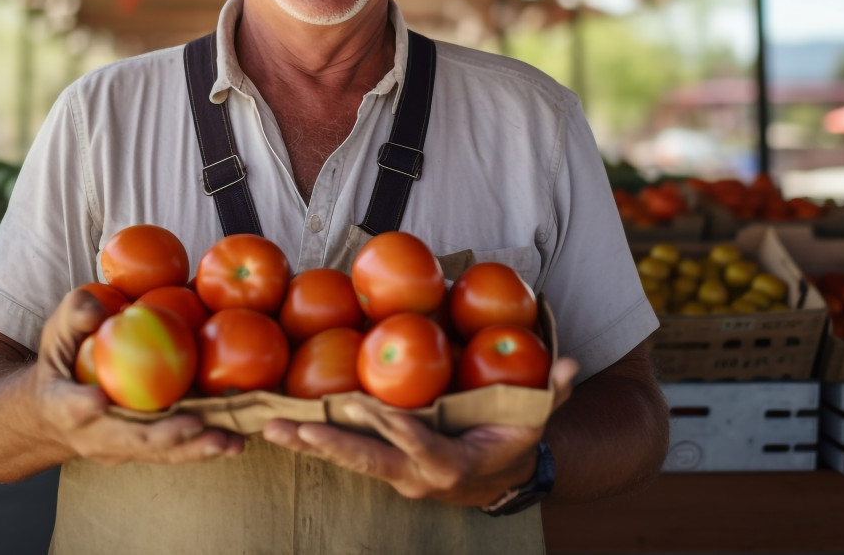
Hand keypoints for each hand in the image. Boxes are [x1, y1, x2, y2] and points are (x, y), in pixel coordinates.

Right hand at [31, 288, 244, 465]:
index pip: (71, 407)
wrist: (54, 415)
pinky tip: (235, 441)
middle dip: (163, 435)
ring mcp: (120, 448)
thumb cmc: (60, 365)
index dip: (82, 406)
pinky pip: (175, 451)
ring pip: (159, 452)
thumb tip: (97, 311)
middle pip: (130, 439)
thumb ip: (74, 316)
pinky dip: (204, 447)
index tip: (97, 399)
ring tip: (229, 442)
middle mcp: (93, 436)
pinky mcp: (144, 451)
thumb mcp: (57, 334)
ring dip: (195, 448)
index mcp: (63, 406)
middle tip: (195, 425)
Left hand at [262, 355, 578, 504]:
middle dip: (331, 445)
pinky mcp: (378, 464)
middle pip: (368, 461)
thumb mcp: (537, 419)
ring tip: (270, 429)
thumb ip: (552, 392)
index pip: (422, 446)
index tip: (374, 408)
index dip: (399, 429)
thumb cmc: (513, 439)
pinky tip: (280, 424)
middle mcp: (415, 474)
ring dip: (308, 443)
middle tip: (294, 429)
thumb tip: (573, 364)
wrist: (497, 479)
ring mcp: (393, 472)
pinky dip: (312, 439)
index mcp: (451, 462)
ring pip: (346, 459)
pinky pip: (342, 452)